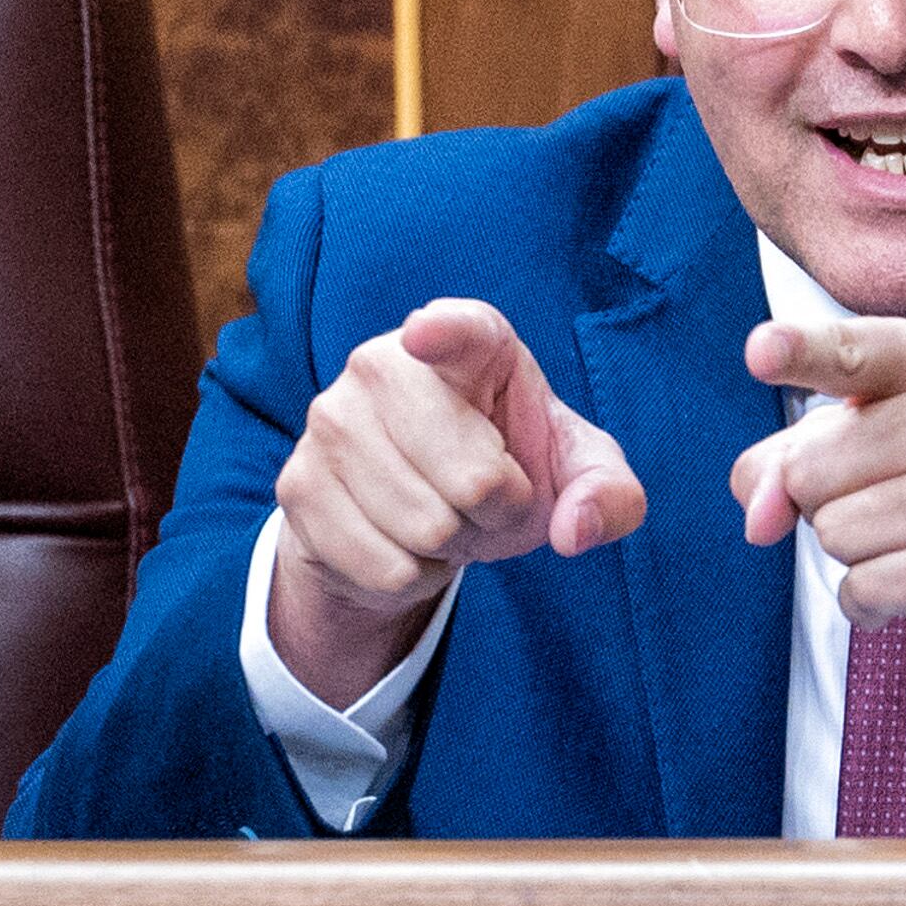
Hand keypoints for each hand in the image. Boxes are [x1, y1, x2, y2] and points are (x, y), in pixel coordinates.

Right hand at [268, 297, 647, 705]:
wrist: (415, 516)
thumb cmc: (506, 470)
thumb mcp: (573, 475)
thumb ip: (608, 495)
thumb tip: (575, 530)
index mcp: (468, 343)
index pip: (459, 330)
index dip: (445, 331)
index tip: (426, 334)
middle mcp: (383, 364)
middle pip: (473, 481)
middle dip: (497, 513)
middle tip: (483, 498)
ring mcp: (330, 420)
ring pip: (426, 530)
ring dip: (451, 547)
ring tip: (442, 514)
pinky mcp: (297, 482)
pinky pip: (384, 564)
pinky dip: (408, 576)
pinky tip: (400, 541)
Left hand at [729, 315, 905, 683]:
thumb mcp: (882, 442)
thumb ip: (793, 457)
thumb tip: (757, 515)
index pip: (849, 353)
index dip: (798, 353)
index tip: (760, 351)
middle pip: (810, 471)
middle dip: (825, 503)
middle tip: (889, 505)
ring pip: (834, 535)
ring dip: (856, 555)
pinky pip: (864, 589)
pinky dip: (872, 602)